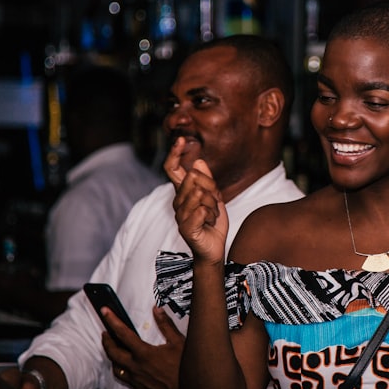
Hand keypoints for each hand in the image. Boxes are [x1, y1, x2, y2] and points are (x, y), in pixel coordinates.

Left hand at [101, 306, 184, 388]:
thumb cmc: (187, 367)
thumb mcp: (178, 341)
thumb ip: (165, 325)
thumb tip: (157, 310)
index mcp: (144, 353)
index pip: (123, 333)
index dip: (112, 321)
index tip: (105, 312)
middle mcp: (137, 368)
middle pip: (113, 353)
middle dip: (107, 341)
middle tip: (106, 333)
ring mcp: (137, 381)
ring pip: (116, 369)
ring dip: (113, 358)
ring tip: (115, 351)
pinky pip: (127, 381)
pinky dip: (125, 372)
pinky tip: (129, 369)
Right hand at [164, 136, 227, 265]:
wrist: (214, 249)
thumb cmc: (212, 223)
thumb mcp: (214, 197)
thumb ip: (207, 180)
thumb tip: (198, 160)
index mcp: (182, 193)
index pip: (172, 169)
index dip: (174, 154)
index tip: (181, 140)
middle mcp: (177, 202)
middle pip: (193, 179)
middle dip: (211, 188)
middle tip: (215, 203)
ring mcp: (180, 215)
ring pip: (200, 195)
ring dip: (213, 205)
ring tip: (212, 215)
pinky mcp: (186, 227)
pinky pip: (202, 210)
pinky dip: (211, 215)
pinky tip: (210, 222)